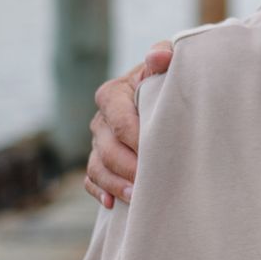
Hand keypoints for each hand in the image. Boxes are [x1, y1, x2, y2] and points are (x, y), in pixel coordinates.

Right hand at [84, 40, 173, 207]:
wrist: (166, 94)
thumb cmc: (169, 78)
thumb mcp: (168, 62)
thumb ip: (164, 55)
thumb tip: (158, 56)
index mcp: (113, 94)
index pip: (121, 121)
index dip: (138, 139)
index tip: (161, 153)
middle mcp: (101, 119)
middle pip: (108, 149)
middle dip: (128, 167)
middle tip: (151, 183)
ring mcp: (98, 142)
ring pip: (97, 167)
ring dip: (115, 184)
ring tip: (137, 198)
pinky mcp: (99, 161)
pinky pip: (91, 179)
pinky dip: (100, 192)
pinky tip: (113, 204)